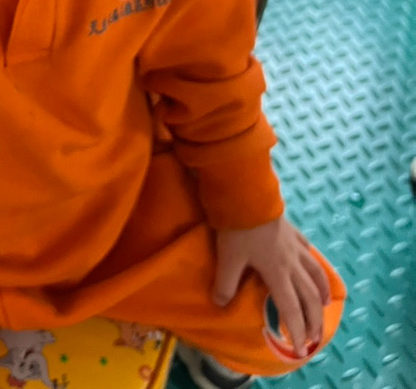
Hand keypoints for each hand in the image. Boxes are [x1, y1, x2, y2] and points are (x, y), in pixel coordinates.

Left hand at [213, 217, 330, 356]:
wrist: (248, 195)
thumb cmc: (238, 229)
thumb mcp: (228, 259)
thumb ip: (225, 284)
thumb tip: (220, 304)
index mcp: (277, 273)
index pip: (290, 308)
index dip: (296, 330)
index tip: (299, 348)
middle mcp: (291, 263)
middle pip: (308, 296)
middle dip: (313, 319)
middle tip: (315, 337)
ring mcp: (294, 245)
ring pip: (314, 273)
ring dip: (321, 292)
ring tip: (324, 305)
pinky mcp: (292, 230)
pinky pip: (307, 250)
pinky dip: (313, 262)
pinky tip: (313, 264)